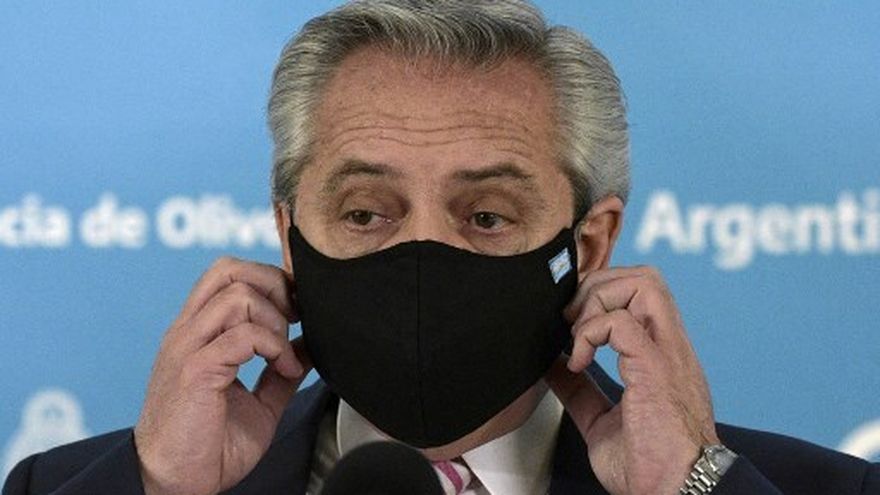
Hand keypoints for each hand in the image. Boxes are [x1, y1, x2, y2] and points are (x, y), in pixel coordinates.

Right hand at [134, 257, 311, 494]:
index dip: (269, 281)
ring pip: (237, 295)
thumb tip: (308, 345)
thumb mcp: (259, 403)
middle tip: (293, 318)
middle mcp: (188, 333)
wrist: (175, 485)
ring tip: (282, 354)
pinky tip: (282, 369)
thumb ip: (280, 370)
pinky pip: (242, 335)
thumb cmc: (208, 447)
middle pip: (228, 269)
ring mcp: (188, 348)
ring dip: (274, 320)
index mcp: (198, 334)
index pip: (227, 274)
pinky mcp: (194, 370)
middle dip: (272, 284)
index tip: (296, 311)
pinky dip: (273, 346)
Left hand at [545, 266, 718, 494]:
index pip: (642, 292)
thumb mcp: (602, 420)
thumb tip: (554, 366)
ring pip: (643, 283)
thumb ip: (581, 390)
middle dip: (597, 287)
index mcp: (660, 355)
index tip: (573, 324)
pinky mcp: (655, 369)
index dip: (601, 292)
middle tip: (573, 324)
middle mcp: (669, 347)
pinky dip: (590, 333)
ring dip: (597, 302)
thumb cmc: (650, 467)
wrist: (675, 492)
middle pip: (644, 276)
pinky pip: (622, 322)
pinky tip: (579, 362)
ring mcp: (666, 355)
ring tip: (579, 337)